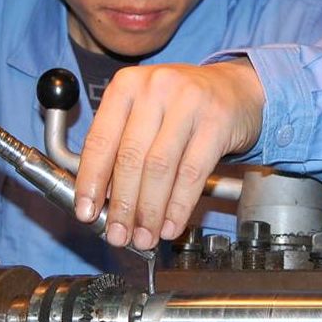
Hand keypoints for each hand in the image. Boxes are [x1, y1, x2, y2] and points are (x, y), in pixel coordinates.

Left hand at [72, 60, 264, 250]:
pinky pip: (193, 173)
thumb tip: (103, 199)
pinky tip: (171, 225)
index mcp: (126, 86)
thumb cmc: (182, 106)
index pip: (100, 140)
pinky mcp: (216, 121)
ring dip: (149, 211)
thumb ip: (121, 148)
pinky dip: (179, 206)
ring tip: (144, 236)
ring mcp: (188, 102)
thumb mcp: (144, 114)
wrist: (236, 88)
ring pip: (160, 168)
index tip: (86, 212)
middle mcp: (154, 88)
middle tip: (117, 234)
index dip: (90, 181)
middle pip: (130, 157)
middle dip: (121, 205)